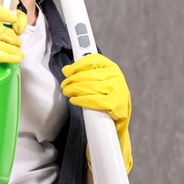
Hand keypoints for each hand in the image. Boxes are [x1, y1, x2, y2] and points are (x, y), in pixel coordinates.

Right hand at [0, 0, 26, 64]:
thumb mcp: (2, 14)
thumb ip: (18, 17)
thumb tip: (19, 29)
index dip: (5, 15)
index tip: (14, 19)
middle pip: (1, 32)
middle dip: (14, 40)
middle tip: (18, 43)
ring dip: (12, 50)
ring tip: (19, 53)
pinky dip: (6, 58)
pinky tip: (15, 58)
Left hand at [61, 53, 132, 172]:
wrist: (119, 123)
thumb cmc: (107, 100)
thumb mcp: (101, 82)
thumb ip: (86, 74)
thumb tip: (67, 69)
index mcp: (112, 68)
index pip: (93, 60)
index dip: (77, 65)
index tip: (67, 71)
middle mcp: (117, 78)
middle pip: (88, 74)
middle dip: (72, 80)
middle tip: (64, 86)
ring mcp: (118, 91)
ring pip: (89, 86)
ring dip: (74, 89)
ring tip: (67, 93)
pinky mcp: (116, 105)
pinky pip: (94, 100)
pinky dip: (81, 100)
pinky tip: (74, 100)